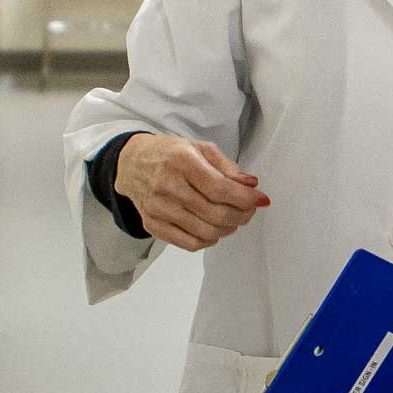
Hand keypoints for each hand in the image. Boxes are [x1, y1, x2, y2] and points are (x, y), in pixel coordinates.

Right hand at [115, 134, 268, 251]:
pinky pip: (189, 243)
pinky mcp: (152, 225)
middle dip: (241, 215)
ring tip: (233, 218)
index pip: (220, 189)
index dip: (245, 198)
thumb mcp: (200, 149)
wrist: (132, 164)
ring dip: (228, 228)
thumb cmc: (170, 154)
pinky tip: (214, 228)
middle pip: (215, 213)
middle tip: (249, 210)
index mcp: (182, 162)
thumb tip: (251, 185)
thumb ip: (228, 167)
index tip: (261, 200)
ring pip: (205, 231)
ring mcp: (158, 208)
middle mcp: (167, 186)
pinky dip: (208, 239)